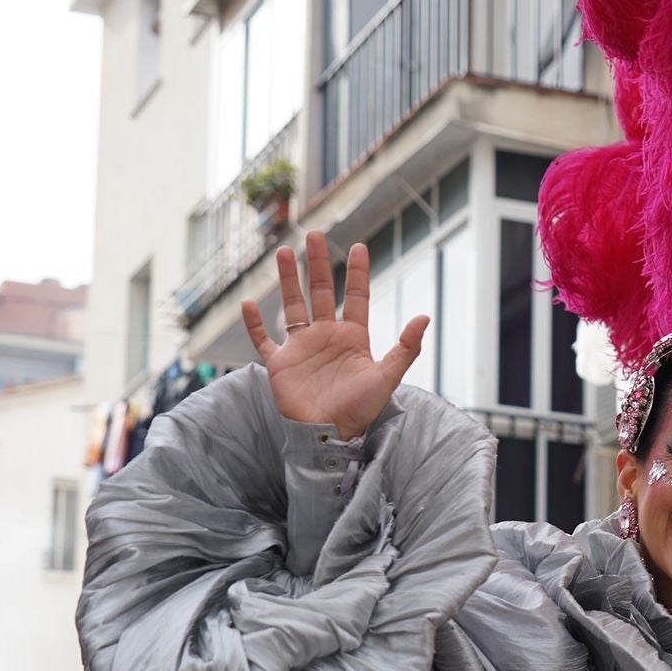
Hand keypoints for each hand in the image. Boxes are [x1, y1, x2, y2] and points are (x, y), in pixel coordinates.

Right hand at [242, 229, 429, 439]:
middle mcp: (326, 337)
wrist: (329, 435)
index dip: (358, 273)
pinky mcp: (280, 364)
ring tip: (284, 252)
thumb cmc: (360, 410)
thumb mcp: (387, 377)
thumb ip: (406, 348)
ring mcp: (302, 348)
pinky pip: (262, 340)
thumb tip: (425, 316)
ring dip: (288, 280)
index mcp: (353, 338)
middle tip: (314, 235)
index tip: (359, 246)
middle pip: (322, 293)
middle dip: (319, 264)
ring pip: (292, 306)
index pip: (357, 298)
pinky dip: (253, 324)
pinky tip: (247, 304)